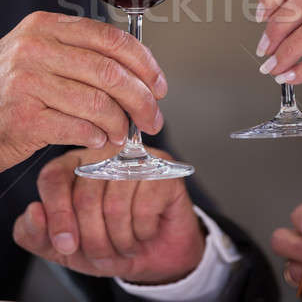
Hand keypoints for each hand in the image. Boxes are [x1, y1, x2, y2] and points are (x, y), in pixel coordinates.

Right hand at [0, 11, 166, 171]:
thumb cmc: (13, 87)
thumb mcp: (42, 55)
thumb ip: (83, 55)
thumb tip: (140, 73)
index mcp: (47, 26)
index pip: (111, 38)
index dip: (145, 63)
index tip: (159, 85)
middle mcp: (36, 48)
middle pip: (111, 72)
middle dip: (142, 99)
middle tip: (153, 118)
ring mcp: (27, 81)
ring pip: (98, 102)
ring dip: (119, 123)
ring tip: (121, 133)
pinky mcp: (23, 117)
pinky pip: (78, 127)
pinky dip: (96, 137)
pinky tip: (97, 139)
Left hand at [13, 146, 204, 283]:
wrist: (155, 252)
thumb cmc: (109, 242)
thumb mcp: (65, 248)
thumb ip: (37, 234)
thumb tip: (33, 213)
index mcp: (73, 165)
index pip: (54, 177)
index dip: (57, 215)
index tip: (66, 245)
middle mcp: (102, 153)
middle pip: (85, 196)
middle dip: (93, 241)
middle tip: (102, 255)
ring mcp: (134, 158)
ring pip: (115, 205)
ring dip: (119, 241)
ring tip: (124, 245)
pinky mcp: (162, 169)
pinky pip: (144, 207)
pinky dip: (142, 232)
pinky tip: (144, 231)